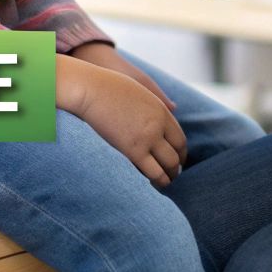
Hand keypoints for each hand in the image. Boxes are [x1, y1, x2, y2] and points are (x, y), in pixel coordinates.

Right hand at [57, 55, 186, 186]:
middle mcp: (158, 126)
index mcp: (161, 110)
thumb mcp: (140, 89)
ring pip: (168, 165)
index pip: (180, 138)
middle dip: (176, 167)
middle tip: (172, 174)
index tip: (178, 160)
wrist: (90, 90)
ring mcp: (147, 139)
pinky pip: (152, 172)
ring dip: (168, 177)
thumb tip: (173, 108)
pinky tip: (153, 184)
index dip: (181, 153)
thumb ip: (157, 102)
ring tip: (164, 183)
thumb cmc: (108, 87)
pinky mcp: (133, 150)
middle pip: (176, 154)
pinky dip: (157, 180)